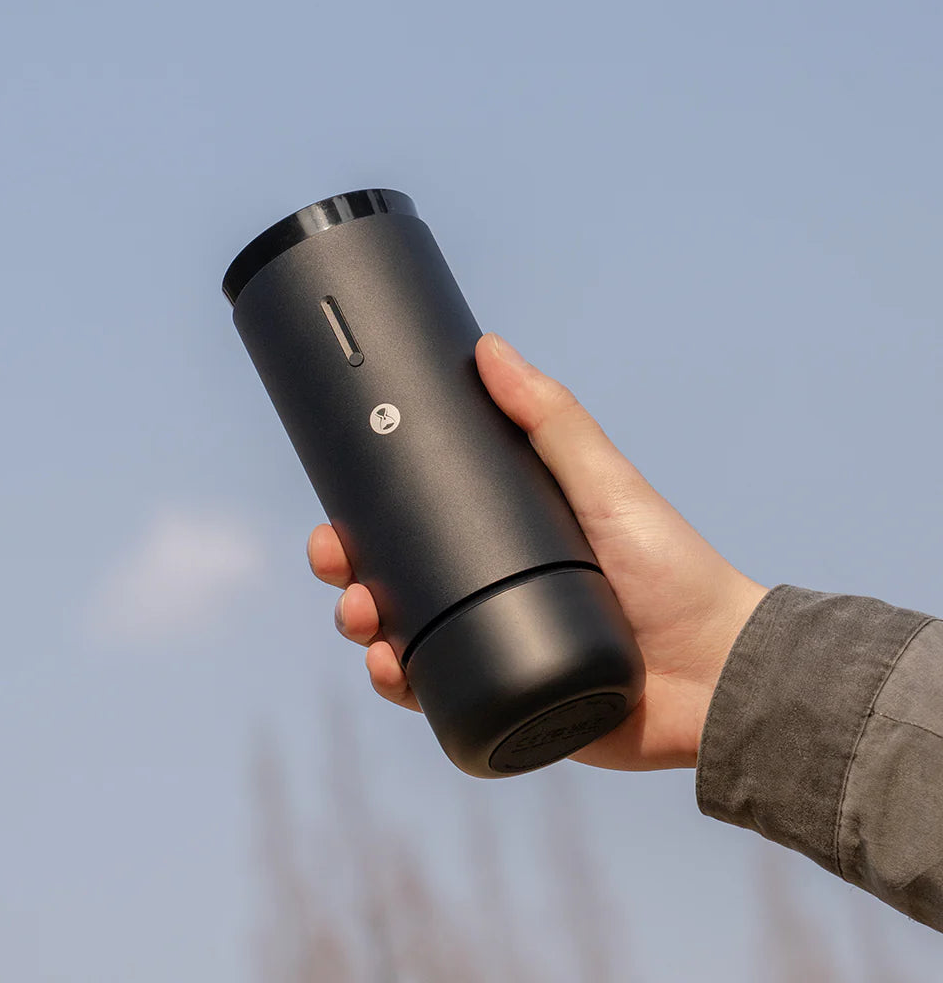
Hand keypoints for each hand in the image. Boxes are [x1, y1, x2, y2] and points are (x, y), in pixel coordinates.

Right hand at [307, 332, 767, 769]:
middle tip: (339, 567)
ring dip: (363, 631)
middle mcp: (491, 598)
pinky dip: (400, 685)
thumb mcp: (605, 483)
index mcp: (505, 546)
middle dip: (352, 577)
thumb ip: (552, 418)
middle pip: (397, 587)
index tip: (337, 513)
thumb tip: (491, 348)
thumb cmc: (673, 572)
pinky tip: (388, 671)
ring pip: (402, 642)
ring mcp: (494, 651)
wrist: (717, 675)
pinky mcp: (503, 705)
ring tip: (363, 622)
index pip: (420, 531)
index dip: (368, 525)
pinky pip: (433, 697)